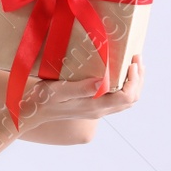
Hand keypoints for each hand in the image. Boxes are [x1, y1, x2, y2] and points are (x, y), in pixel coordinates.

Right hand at [16, 54, 142, 130]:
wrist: (32, 111)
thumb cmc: (43, 98)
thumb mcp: (60, 90)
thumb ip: (82, 88)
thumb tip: (104, 81)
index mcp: (95, 106)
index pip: (126, 96)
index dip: (134, 80)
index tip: (132, 63)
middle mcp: (99, 110)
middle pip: (131, 99)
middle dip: (138, 79)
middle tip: (136, 59)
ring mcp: (97, 110)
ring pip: (126, 100)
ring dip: (133, 83)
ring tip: (132, 65)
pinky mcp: (93, 106)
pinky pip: (117, 99)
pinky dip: (124, 86)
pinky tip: (118, 74)